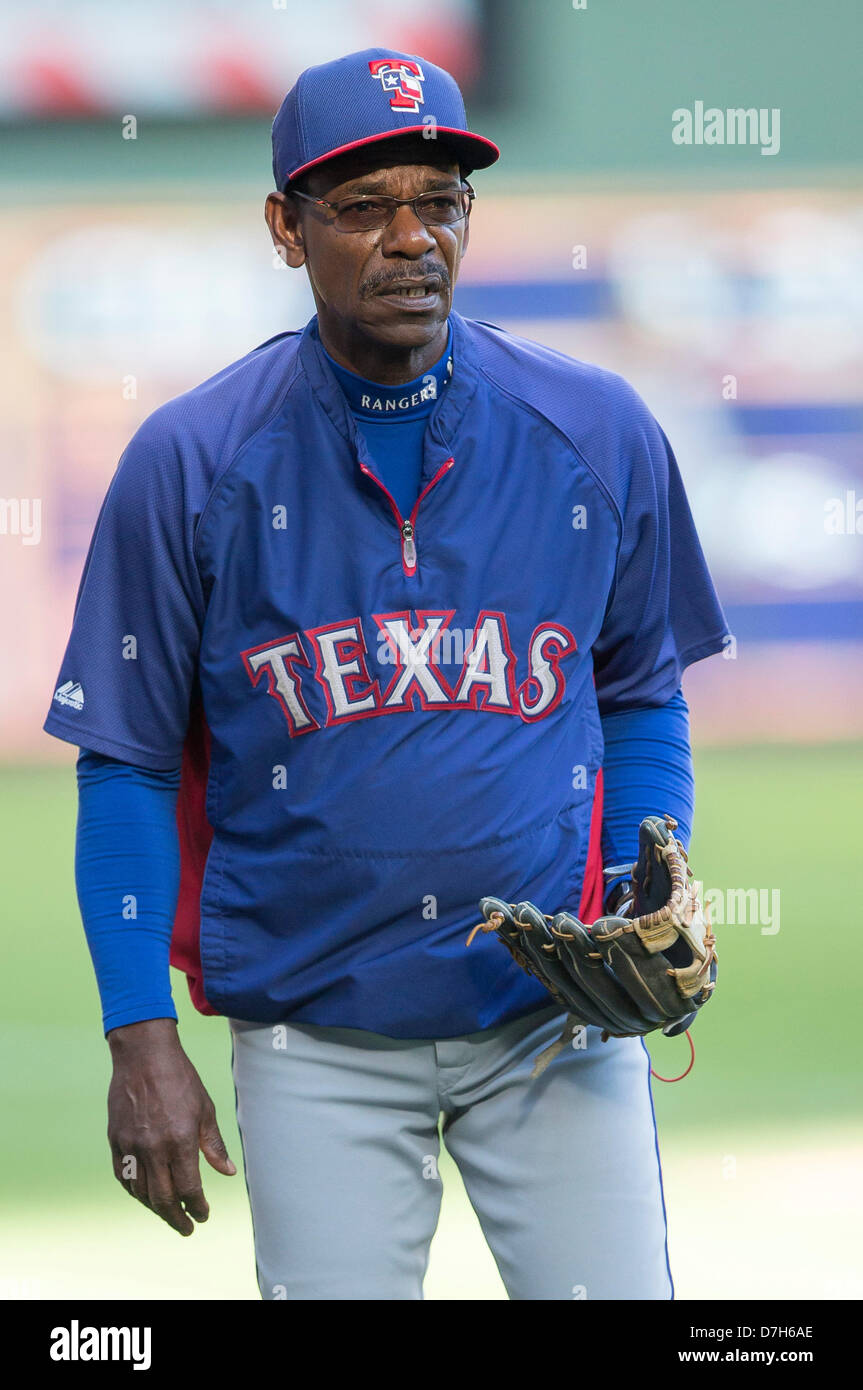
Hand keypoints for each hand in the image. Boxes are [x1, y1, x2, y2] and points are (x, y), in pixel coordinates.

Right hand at [106, 1018, 235, 1235]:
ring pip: (141, 1192)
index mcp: (180, 1140)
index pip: (188, 1188)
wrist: (144, 1055)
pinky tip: (145, 1195)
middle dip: (176, 1218)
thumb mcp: (205, 1109)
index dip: (197, 1207)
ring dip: (155, 1208)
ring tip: (168, 1212)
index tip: (203, 1216)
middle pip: (162, 1198)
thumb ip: (213, 1145)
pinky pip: (123, 1177)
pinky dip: (135, 1191)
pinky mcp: (116, 1140)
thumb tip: (227, 1173)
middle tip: (187, 1227)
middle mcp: (153, 1148)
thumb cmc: (180, 1079)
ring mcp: (131, 1146)